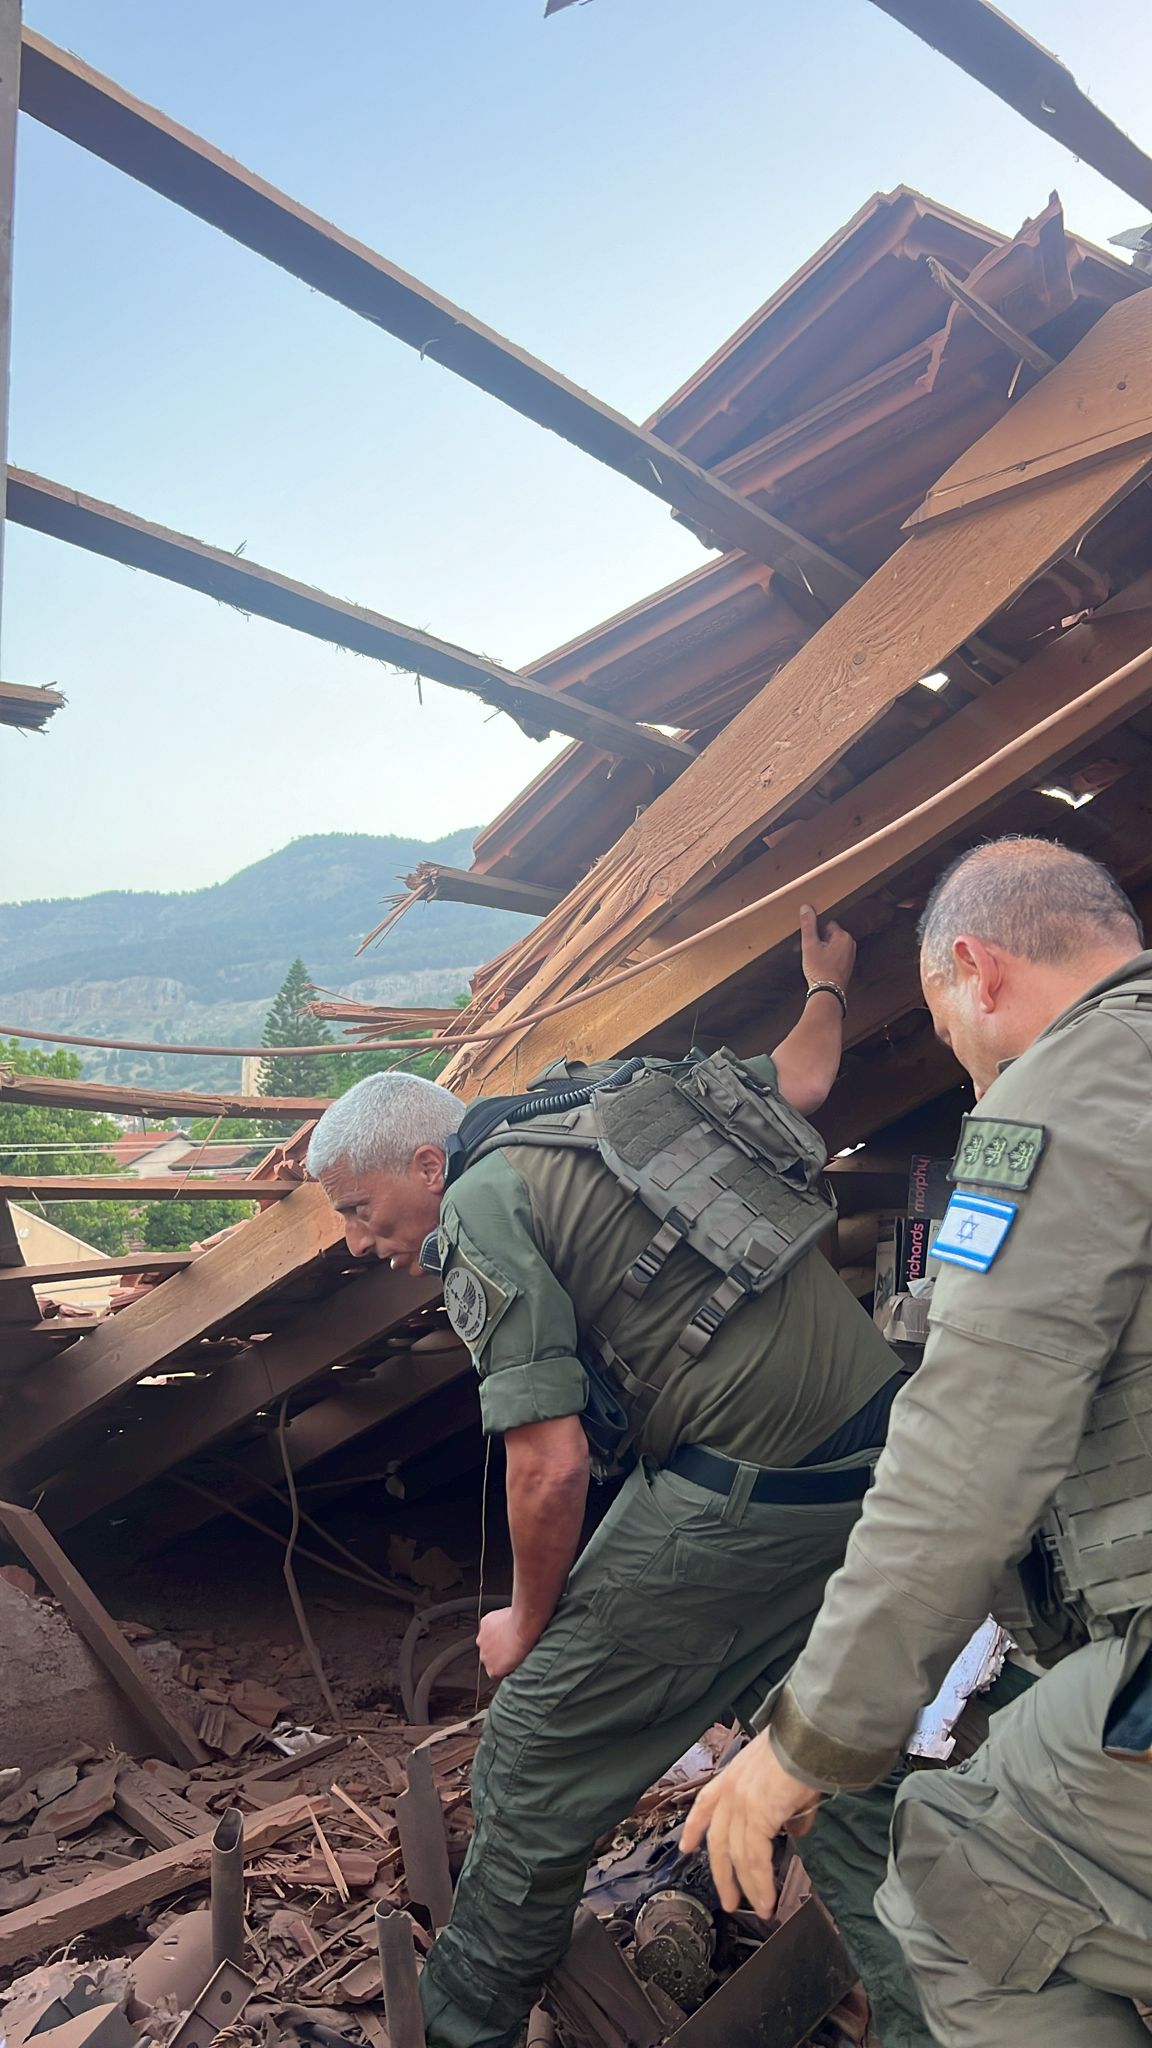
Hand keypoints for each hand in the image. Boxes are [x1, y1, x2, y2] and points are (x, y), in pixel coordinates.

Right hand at [477, 1606, 539, 1680]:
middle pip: (488, 1656)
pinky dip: (494, 1625)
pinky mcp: (483, 1625)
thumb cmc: (525, 1644)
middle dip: (496, 1651)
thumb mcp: (520, 1663)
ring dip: (494, 1638)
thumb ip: (510, 1666)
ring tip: (508, 1633)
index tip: (509, 1658)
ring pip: (486, 1641)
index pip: (495, 1671)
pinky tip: (505, 1622)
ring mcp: (482, 1641)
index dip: (502, 1664)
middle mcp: (484, 1658)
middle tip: (509, 1644)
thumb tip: (512, 1663)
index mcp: (493, 1671)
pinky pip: (488, 1626)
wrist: (523, 1625)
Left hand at [679, 1730, 820, 1917]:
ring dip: (750, 1887)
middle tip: (729, 1901)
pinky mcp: (757, 1816)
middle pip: (719, 1841)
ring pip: (738, 1856)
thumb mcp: (784, 1776)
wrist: (809, 1738)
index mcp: (733, 1776)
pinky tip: (767, 1899)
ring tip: (761, 1908)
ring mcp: (741, 1803)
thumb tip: (793, 1829)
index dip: (694, 1827)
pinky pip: (755, 1859)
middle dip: (723, 1875)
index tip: (686, 1847)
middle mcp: (731, 1790)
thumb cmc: (802, 1749)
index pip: (705, 1804)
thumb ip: (783, 1806)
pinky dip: (761, 1883)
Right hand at [799, 904, 855, 993]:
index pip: (827, 924)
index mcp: (843, 936)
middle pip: (830, 935)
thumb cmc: (820, 970)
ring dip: (822, 950)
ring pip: (832, 946)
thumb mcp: (809, 945)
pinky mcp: (847, 966)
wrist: (827, 993)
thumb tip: (806, 908)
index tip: (810, 942)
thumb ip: (808, 925)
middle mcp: (850, 945)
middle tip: (811, 952)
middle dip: (819, 941)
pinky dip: (827, 959)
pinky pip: (835, 956)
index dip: (816, 932)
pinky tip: (820, 966)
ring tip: (815, 961)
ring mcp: (850, 956)